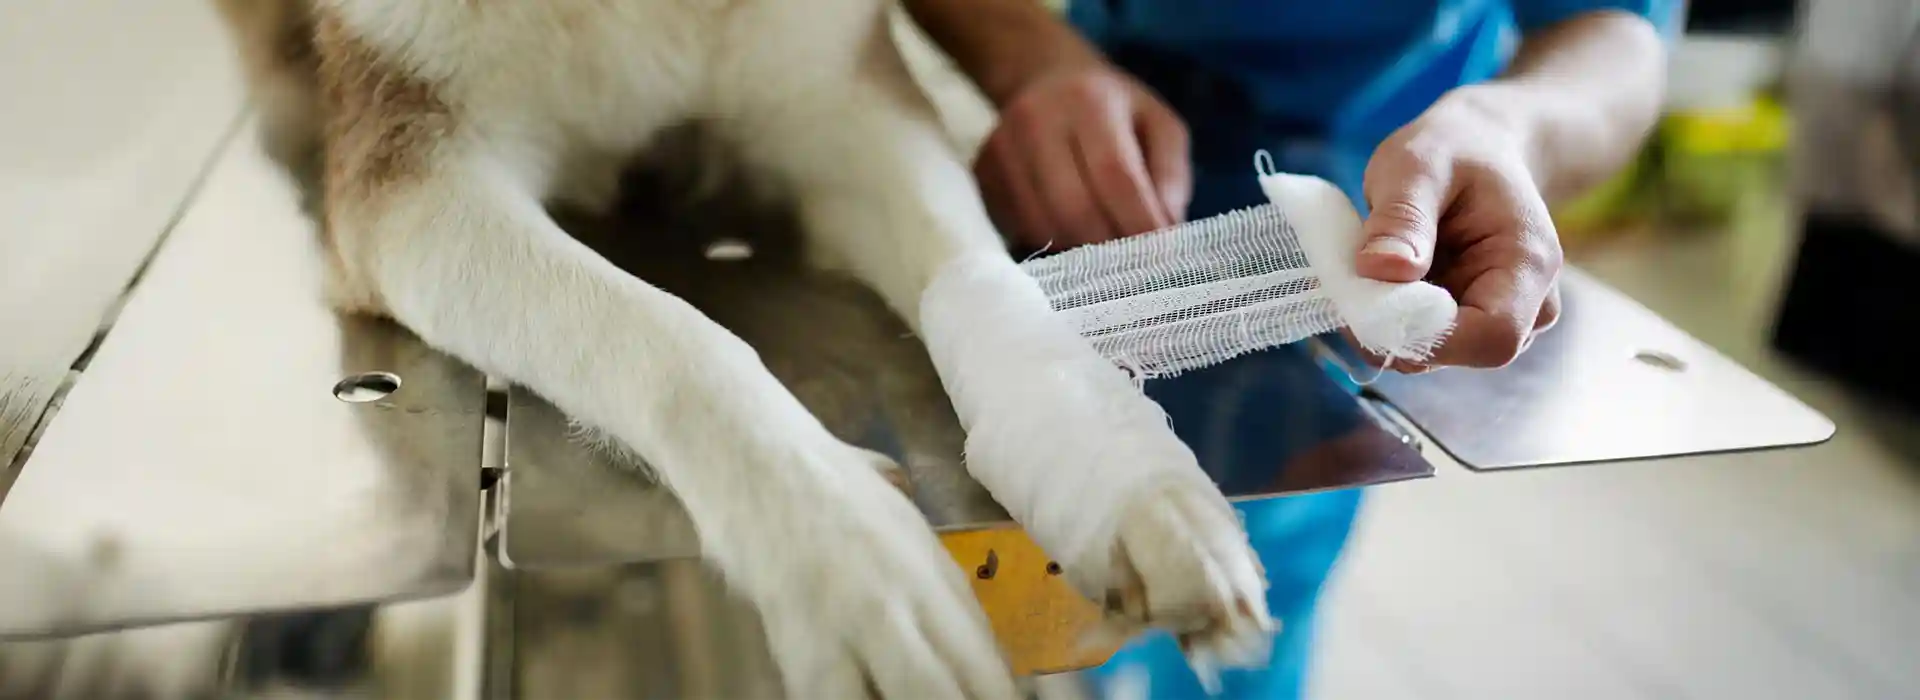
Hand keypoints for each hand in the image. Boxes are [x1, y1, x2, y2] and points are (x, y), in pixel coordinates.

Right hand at [974, 61, 1191, 250]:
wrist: (1044, 77)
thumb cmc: (1114, 107)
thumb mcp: (1160, 124)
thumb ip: (1171, 174)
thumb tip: (1166, 232)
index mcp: (1088, 101)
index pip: (1114, 174)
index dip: (1139, 222)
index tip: (1162, 254)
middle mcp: (1035, 120)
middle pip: (1073, 209)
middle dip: (1109, 247)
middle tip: (1134, 263)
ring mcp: (1001, 149)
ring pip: (1043, 226)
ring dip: (1080, 253)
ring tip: (1106, 248)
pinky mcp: (982, 174)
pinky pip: (1019, 227)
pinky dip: (1052, 242)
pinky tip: (1072, 232)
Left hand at [1355, 85, 1564, 370]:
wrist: (1477, 147)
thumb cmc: (1453, 150)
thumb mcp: (1418, 165)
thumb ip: (1403, 218)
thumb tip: (1381, 271)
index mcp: (1529, 265)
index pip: (1492, 338)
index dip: (1428, 336)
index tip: (1367, 304)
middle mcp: (1528, 304)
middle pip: (1458, 352)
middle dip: (1395, 328)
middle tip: (1350, 279)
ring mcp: (1500, 317)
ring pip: (1433, 352)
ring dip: (1387, 322)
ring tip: (1370, 264)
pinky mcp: (1468, 322)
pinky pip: (1421, 340)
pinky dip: (1389, 317)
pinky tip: (1380, 276)